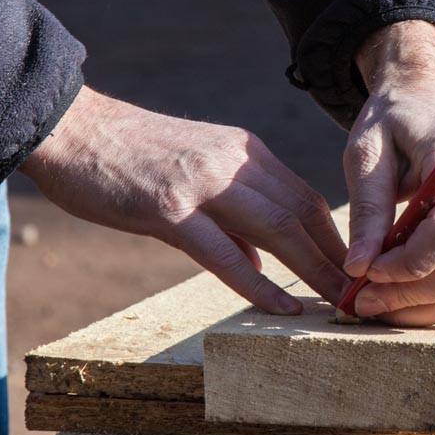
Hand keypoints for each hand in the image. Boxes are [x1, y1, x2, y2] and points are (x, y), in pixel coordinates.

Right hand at [20, 87, 349, 314]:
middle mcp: (235, 163)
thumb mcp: (198, 172)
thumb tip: (263, 260)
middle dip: (337, 259)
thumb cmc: (132, 158)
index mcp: (246, 152)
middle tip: (361, 296)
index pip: (306, 198)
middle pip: (303, 214)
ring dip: (314, 271)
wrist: (72, 127)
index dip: (335, 238)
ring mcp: (203, 184)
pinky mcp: (168, 208)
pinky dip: (259, 282)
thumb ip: (235, 213)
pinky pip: (223, 252)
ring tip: (339, 305)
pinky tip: (283, 306)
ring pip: (278, 228)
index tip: (354, 272)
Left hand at [342, 20, 434, 325]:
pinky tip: (397, 287)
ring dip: (420, 303)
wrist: (429, 99)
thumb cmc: (394, 119)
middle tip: (359, 295)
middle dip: (410, 294)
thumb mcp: (366, 151)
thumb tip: (357, 267)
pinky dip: (432, 298)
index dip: (407, 264)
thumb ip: (367, 207)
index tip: (364, 270)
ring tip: (374, 295)